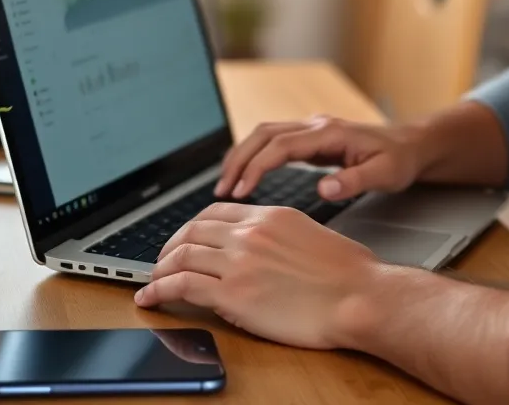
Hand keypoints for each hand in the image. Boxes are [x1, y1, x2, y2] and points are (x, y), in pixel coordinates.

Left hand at [134, 202, 383, 349]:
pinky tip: (150, 298)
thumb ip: (282, 236)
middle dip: (170, 245)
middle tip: (162, 261)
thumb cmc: (349, 274)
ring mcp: (240, 260)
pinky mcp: (233, 292)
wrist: (359, 294)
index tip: (185, 240)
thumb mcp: (311, 235)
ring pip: (182, 255)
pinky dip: (158, 290)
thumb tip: (269, 251)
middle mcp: (251, 231)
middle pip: (193, 229)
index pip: (217, 211)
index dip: (193, 226)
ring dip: (160, 268)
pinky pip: (182, 285)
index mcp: (271, 214)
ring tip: (151, 281)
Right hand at [215, 114, 427, 200]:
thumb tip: (323, 189)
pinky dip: (255, 157)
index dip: (256, 167)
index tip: (239, 191)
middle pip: (264, 134)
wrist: (412, 146)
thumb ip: (355, 182)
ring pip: (265, 135)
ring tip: (226, 187)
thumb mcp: (385, 174)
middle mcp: (316, 126)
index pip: (281, 146)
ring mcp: (312, 130)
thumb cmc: (400, 161)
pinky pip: (274, 143)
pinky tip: (245, 177)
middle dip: (238, 159)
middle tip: (221, 191)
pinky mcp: (311, 139)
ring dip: (242, 156)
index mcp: (330, 133)